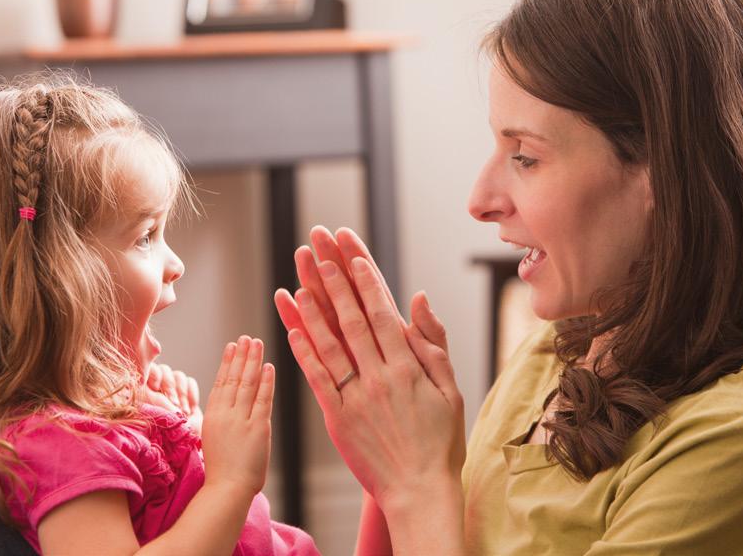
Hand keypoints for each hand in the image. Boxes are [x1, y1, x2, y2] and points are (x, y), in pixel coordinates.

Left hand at [145, 362, 203, 434]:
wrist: (187, 442)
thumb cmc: (166, 431)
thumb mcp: (155, 412)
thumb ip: (152, 395)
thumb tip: (148, 381)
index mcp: (144, 390)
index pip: (149, 370)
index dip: (154, 374)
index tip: (156, 387)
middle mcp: (158, 387)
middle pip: (165, 370)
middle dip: (170, 387)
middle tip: (174, 404)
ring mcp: (174, 388)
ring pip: (178, 375)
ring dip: (181, 393)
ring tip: (183, 411)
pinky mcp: (188, 391)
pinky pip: (190, 381)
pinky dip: (192, 394)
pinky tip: (191, 409)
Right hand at [200, 336, 273, 498]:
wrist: (226, 490)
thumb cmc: (222, 471)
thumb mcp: (213, 439)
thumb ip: (221, 421)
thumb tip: (227, 407)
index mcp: (212, 417)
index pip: (220, 383)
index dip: (227, 363)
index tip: (231, 346)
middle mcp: (224, 415)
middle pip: (233, 378)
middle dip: (241, 355)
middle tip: (247, 337)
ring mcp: (240, 420)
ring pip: (247, 384)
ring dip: (253, 361)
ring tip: (257, 343)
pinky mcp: (257, 428)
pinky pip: (263, 399)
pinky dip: (266, 382)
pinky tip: (268, 367)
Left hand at [273, 227, 464, 507]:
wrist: (420, 491)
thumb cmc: (441, 441)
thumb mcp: (450, 390)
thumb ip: (433, 344)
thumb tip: (418, 298)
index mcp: (408, 368)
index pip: (382, 314)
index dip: (365, 282)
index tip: (352, 255)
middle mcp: (379, 378)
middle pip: (351, 320)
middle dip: (333, 282)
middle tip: (318, 251)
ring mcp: (355, 398)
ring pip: (329, 345)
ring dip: (312, 310)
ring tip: (298, 280)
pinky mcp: (337, 419)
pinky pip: (317, 379)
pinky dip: (303, 352)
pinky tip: (291, 329)